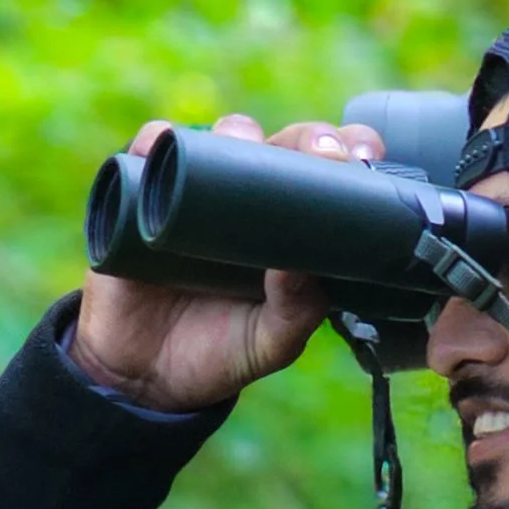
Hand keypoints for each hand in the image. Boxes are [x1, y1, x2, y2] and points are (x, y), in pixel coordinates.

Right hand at [66, 112, 385, 411]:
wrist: (146, 376)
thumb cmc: (218, 353)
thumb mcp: (269, 343)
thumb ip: (294, 313)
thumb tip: (301, 266)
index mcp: (292, 228)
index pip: (328, 176)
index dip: (349, 154)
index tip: (365, 160)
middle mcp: (249, 199)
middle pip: (284, 144)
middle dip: (309, 138)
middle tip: (324, 155)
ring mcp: (198, 192)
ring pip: (222, 137)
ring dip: (238, 132)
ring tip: (247, 150)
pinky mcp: (143, 196)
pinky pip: (148, 152)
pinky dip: (157, 141)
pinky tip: (169, 145)